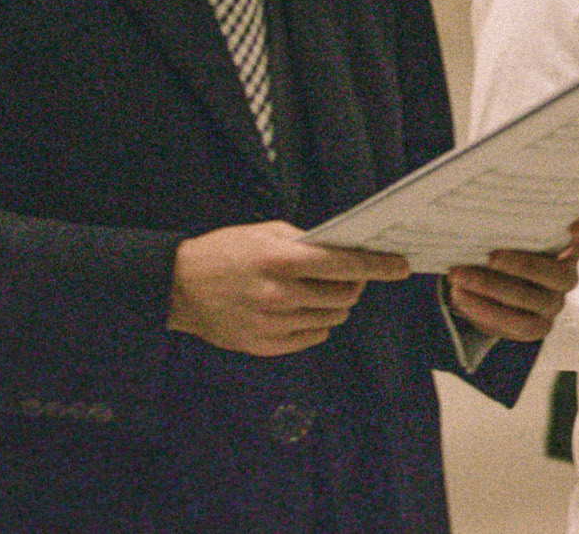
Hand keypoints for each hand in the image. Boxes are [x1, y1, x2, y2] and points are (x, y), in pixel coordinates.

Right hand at [168, 221, 409, 356]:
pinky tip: (304, 310)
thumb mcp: (265, 232)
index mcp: (279, 260)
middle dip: (356, 285)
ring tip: (323, 291)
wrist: (178, 287)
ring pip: (331, 319)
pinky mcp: (263, 346)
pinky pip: (311, 338)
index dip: (377, 265)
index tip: (400, 266)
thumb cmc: (225, 252)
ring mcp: (271, 324)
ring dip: (337, 305)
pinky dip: (318, 324)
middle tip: (352, 276)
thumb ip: (306, 241)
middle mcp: (278, 295)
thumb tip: (345, 249)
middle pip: (343, 296)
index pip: (344, 264)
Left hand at [447, 215, 578, 341]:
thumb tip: (524, 198)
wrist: (496, 269)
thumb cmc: (513, 237)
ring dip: (492, 293)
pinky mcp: (532, 326)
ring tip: (459, 278)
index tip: (573, 226)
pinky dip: (483, 312)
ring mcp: (551, 305)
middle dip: (522, 267)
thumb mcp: (523, 221)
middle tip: (490, 256)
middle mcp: (569, 277)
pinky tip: (459, 295)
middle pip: (556, 277)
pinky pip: (511, 327)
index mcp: (576, 244)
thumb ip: (531, 211)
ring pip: (531, 308)